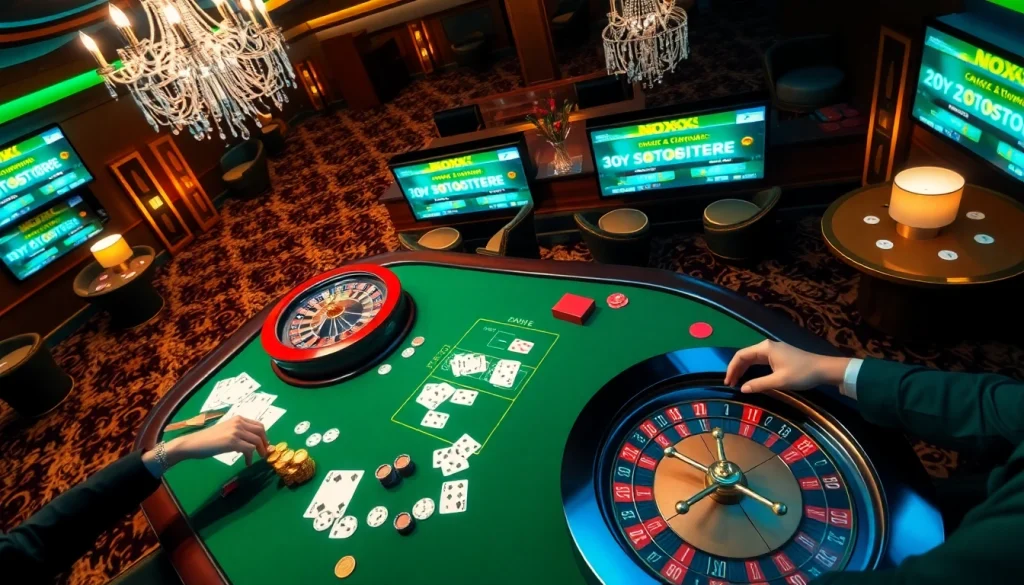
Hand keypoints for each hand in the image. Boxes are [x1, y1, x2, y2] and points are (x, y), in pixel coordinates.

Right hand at [166, 416, 269, 466]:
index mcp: (238, 418)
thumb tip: (252, 443)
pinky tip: (247, 463)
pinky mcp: (232, 442)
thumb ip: (239, 433)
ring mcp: (236, 431)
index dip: (264, 436)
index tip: (264, 445)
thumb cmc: (208, 439)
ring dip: (259, 451)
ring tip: (255, 459)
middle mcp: (239, 422)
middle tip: (264, 453)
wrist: (193, 443)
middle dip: (265, 443)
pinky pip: (249, 449)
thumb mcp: (226, 431)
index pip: (258, 425)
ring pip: (257, 441)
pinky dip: (250, 457)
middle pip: (260, 431)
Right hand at [724, 340, 849, 393]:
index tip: (728, 382)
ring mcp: (774, 350)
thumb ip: (759, 384)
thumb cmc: (802, 374)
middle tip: (730, 384)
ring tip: (737, 382)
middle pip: (745, 356)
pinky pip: (760, 361)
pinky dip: (752, 369)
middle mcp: (767, 346)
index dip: (732, 368)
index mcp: (765, 348)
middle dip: (736, 369)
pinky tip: (751, 377)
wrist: (824, 369)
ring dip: (744, 370)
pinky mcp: (780, 355)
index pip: (741, 355)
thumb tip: (742, 389)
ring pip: (752, 359)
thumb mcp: (779, 381)